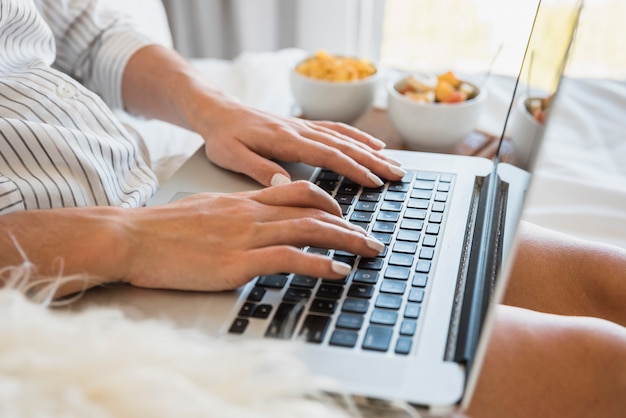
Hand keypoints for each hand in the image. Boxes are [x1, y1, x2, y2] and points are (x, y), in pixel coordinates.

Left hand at [122, 45, 404, 187]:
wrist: (215, 111)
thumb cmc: (222, 137)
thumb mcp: (231, 156)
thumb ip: (259, 169)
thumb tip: (286, 183)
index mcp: (286, 140)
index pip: (328, 155)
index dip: (354, 169)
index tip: (375, 183)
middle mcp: (300, 130)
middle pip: (344, 145)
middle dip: (374, 161)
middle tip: (398, 175)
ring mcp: (303, 126)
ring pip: (344, 137)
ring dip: (371, 150)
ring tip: (393, 162)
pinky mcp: (302, 126)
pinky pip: (336, 129)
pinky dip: (357, 137)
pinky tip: (370, 144)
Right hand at [122, 181, 383, 291]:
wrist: (132, 237)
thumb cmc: (162, 228)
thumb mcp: (205, 209)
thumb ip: (234, 212)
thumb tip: (250, 222)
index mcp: (245, 201)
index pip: (298, 190)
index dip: (328, 200)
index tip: (344, 213)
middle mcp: (252, 213)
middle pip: (314, 210)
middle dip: (349, 224)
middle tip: (372, 238)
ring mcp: (247, 236)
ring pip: (310, 229)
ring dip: (346, 241)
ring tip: (369, 250)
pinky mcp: (238, 261)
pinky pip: (289, 258)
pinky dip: (318, 264)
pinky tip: (337, 271)